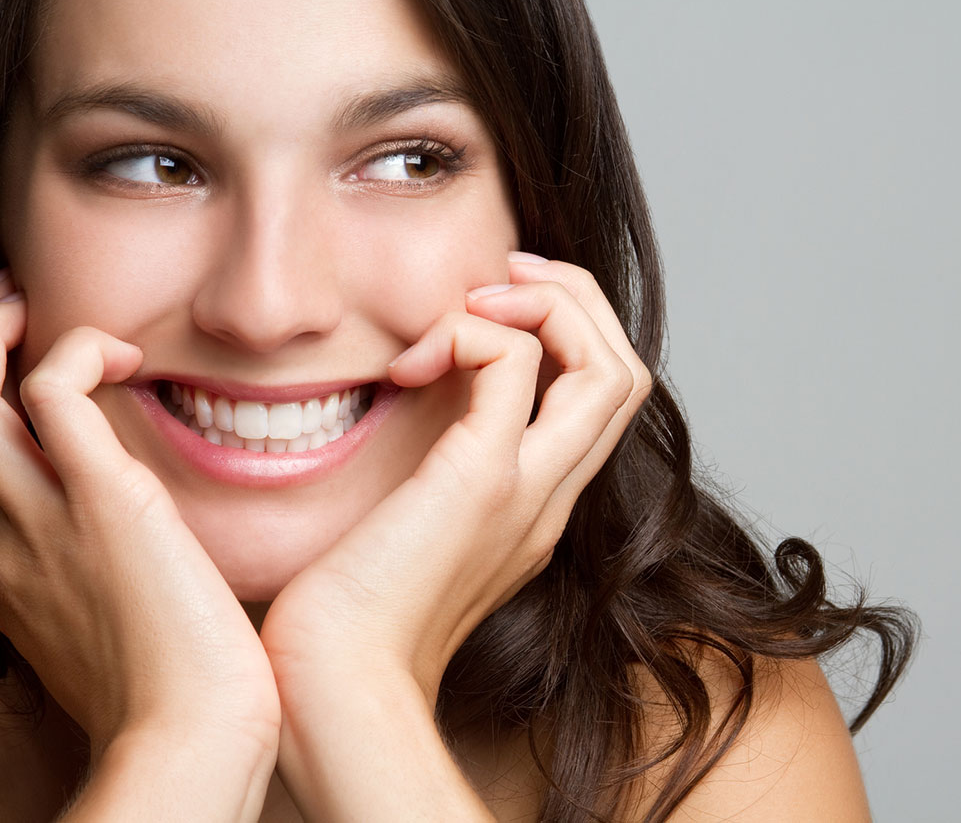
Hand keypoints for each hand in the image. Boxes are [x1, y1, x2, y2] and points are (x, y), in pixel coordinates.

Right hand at [0, 271, 278, 817]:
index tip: (21, 385)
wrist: (193, 729)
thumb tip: (126, 561)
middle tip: (7, 314)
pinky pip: (54, 391)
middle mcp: (2, 541)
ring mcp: (41, 518)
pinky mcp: (102, 498)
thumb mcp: (103, 636)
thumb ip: (94, 589)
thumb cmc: (173, 691)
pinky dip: (76, 349)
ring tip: (29, 306)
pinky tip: (125, 353)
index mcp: (4, 575)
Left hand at [259, 253, 650, 818]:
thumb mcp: (408, 534)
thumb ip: (431, 477)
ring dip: (550, 303)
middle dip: (577, 300)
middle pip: (627, 373)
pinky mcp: (482, 478)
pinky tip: (412, 360)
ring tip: (478, 300)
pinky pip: (516, 362)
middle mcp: (551, 497)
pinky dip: (474, 330)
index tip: (494, 309)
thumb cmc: (349, 616)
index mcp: (536, 508)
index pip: (601, 401)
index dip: (569, 334)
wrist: (334, 685)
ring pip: (609, 365)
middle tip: (505, 276)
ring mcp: (529, 489)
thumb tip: (407, 402)